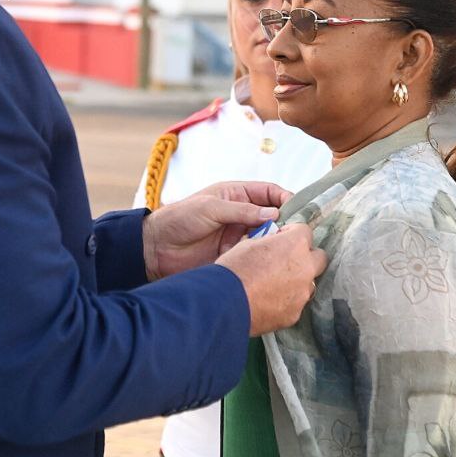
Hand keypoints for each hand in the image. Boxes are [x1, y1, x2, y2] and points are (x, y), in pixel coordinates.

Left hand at [142, 181, 291, 280]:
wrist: (156, 248)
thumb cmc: (179, 219)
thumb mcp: (210, 208)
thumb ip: (241, 210)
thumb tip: (274, 214)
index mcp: (237, 195)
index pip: (270, 193)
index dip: (285, 199)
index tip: (299, 210)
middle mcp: (242, 215)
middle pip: (274, 216)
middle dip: (287, 223)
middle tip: (299, 234)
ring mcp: (239, 236)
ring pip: (268, 238)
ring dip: (277, 242)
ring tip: (287, 250)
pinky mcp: (235, 256)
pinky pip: (256, 256)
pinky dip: (265, 259)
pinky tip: (274, 264)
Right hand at [217, 224, 326, 335]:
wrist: (225, 303)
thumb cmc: (233, 268)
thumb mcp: (247, 243)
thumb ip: (268, 241)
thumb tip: (272, 242)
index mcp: (295, 245)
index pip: (305, 231)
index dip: (291, 233)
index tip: (280, 238)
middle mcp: (306, 268)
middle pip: (319, 257)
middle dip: (305, 256)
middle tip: (285, 259)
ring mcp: (302, 294)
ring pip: (308, 283)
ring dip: (297, 280)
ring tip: (274, 284)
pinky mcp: (294, 315)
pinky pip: (296, 303)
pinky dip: (286, 301)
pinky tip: (268, 301)